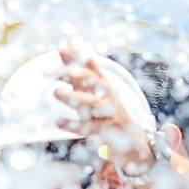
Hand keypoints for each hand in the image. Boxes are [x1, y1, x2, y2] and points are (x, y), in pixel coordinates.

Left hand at [53, 44, 152, 173]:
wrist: (136, 143)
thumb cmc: (107, 114)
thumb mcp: (91, 93)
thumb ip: (76, 75)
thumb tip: (65, 47)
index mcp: (102, 86)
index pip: (91, 68)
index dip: (78, 56)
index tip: (63, 45)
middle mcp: (107, 97)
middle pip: (91, 81)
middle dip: (73, 73)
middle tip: (52, 71)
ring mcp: (108, 114)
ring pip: (91, 103)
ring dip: (74, 98)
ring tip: (56, 92)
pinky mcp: (106, 131)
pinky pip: (89, 128)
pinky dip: (73, 125)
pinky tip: (58, 122)